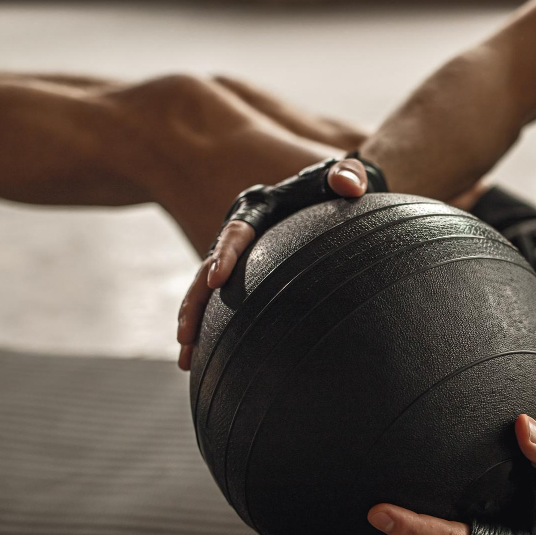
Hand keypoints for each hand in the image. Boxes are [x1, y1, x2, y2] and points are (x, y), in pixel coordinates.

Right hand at [175, 156, 373, 369]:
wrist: (331, 192)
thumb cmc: (340, 186)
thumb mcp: (346, 177)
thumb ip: (349, 177)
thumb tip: (349, 185)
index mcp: (259, 207)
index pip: (238, 231)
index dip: (225, 255)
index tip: (215, 280)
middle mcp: (240, 229)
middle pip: (209, 265)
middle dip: (195, 301)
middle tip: (186, 335)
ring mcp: (238, 253)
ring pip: (207, 288)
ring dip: (195, 321)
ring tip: (186, 357)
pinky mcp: (244, 270)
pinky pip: (221, 298)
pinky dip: (210, 325)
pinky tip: (202, 356)